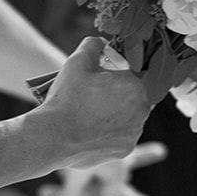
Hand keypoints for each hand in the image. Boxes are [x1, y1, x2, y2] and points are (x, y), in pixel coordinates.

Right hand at [37, 37, 151, 166]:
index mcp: (137, 87)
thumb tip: (101, 43)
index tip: (110, 75)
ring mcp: (134, 134)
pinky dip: (110, 133)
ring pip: (130, 118)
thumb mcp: (78, 61)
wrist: (54, 136)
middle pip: (136, 97)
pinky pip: (121, 137)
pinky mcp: (125, 152)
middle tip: (98, 93)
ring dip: (117, 114)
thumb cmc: (67, 98)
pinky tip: (92, 129)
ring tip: (93, 113)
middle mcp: (142, 112)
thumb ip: (94, 45)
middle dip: (121, 94)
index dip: (124, 72)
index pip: (141, 73)